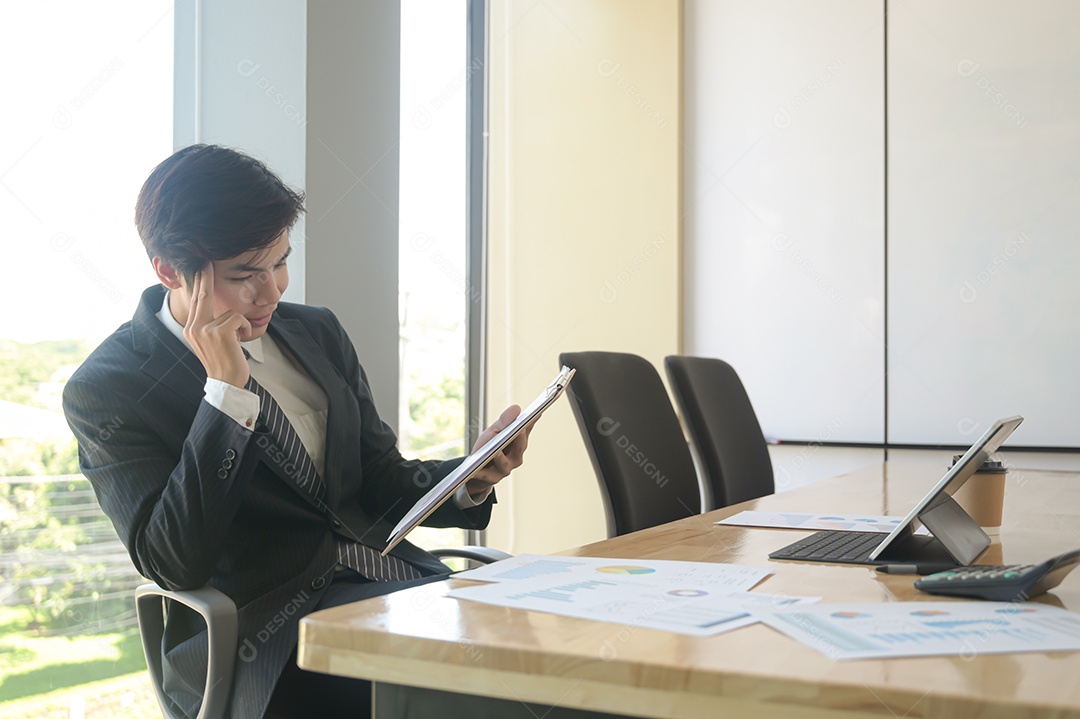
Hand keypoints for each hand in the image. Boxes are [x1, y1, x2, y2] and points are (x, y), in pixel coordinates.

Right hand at [182, 264, 251, 387]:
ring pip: (231, 312)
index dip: (200, 281)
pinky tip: (240, 342)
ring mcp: (205, 329)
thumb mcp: (212, 340)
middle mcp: (194, 327)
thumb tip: (215, 306)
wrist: (226, 382)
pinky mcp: (219, 332)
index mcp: (192, 328)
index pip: (196, 300)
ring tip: (236, 341)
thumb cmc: (224, 361)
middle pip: (203, 295)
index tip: (201, 265)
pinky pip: (238, 319)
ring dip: (240, 326)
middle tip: (207, 261)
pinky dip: (245, 329)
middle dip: (205, 276)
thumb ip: (211, 323)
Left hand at [464, 404, 531, 499]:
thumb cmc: (487, 448)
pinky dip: (481, 472)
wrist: (474, 471)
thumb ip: (504, 422)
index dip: (532, 422)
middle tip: (520, 430)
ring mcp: (505, 469)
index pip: (527, 430)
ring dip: (501, 458)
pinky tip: (475, 470)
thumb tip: (517, 408)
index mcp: (518, 444)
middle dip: (519, 440)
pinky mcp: (492, 478)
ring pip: (505, 464)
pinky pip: (487, 475)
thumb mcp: (493, 432)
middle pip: (519, 448)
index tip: (537, 412)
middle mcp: (515, 457)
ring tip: (497, 452)